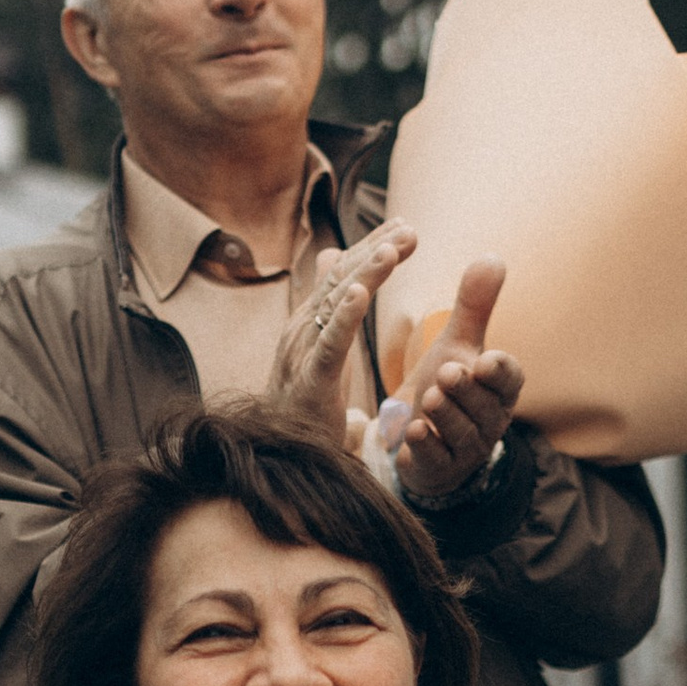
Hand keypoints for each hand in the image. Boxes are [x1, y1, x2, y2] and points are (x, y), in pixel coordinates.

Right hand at [265, 219, 413, 444]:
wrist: (278, 458)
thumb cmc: (302, 405)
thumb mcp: (321, 351)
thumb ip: (330, 312)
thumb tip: (332, 265)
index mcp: (308, 322)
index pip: (343, 275)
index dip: (372, 248)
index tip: (404, 226)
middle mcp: (301, 329)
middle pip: (341, 279)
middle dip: (376, 251)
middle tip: (408, 229)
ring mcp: (301, 353)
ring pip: (335, 304)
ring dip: (365, 273)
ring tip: (392, 248)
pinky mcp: (309, 381)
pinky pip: (329, 344)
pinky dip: (344, 316)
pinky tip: (359, 293)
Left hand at [382, 257, 525, 500]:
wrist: (424, 440)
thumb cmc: (448, 386)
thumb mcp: (458, 344)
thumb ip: (474, 305)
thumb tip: (492, 256)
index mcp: (499, 388)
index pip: (510, 379)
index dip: (501, 372)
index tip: (486, 361)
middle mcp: (489, 419)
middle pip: (485, 406)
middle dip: (466, 390)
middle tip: (448, 373)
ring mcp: (466, 448)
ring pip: (461, 432)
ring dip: (446, 415)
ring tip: (429, 397)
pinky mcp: (440, 468)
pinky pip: (437, 459)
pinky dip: (426, 446)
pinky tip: (412, 432)